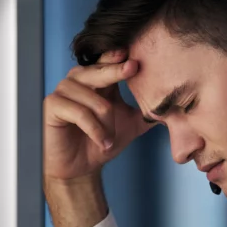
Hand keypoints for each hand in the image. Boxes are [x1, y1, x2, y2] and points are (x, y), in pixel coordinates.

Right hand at [43, 49, 150, 180]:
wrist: (82, 167)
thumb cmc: (103, 141)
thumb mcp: (131, 125)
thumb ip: (148, 112)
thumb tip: (175, 106)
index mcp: (97, 82)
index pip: (107, 62)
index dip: (119, 58)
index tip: (137, 58)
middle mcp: (78, 82)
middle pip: (95, 69)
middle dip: (115, 70)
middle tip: (132, 68)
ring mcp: (63, 92)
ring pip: (89, 94)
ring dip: (104, 117)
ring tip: (110, 137)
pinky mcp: (51, 106)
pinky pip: (77, 112)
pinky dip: (93, 128)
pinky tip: (102, 142)